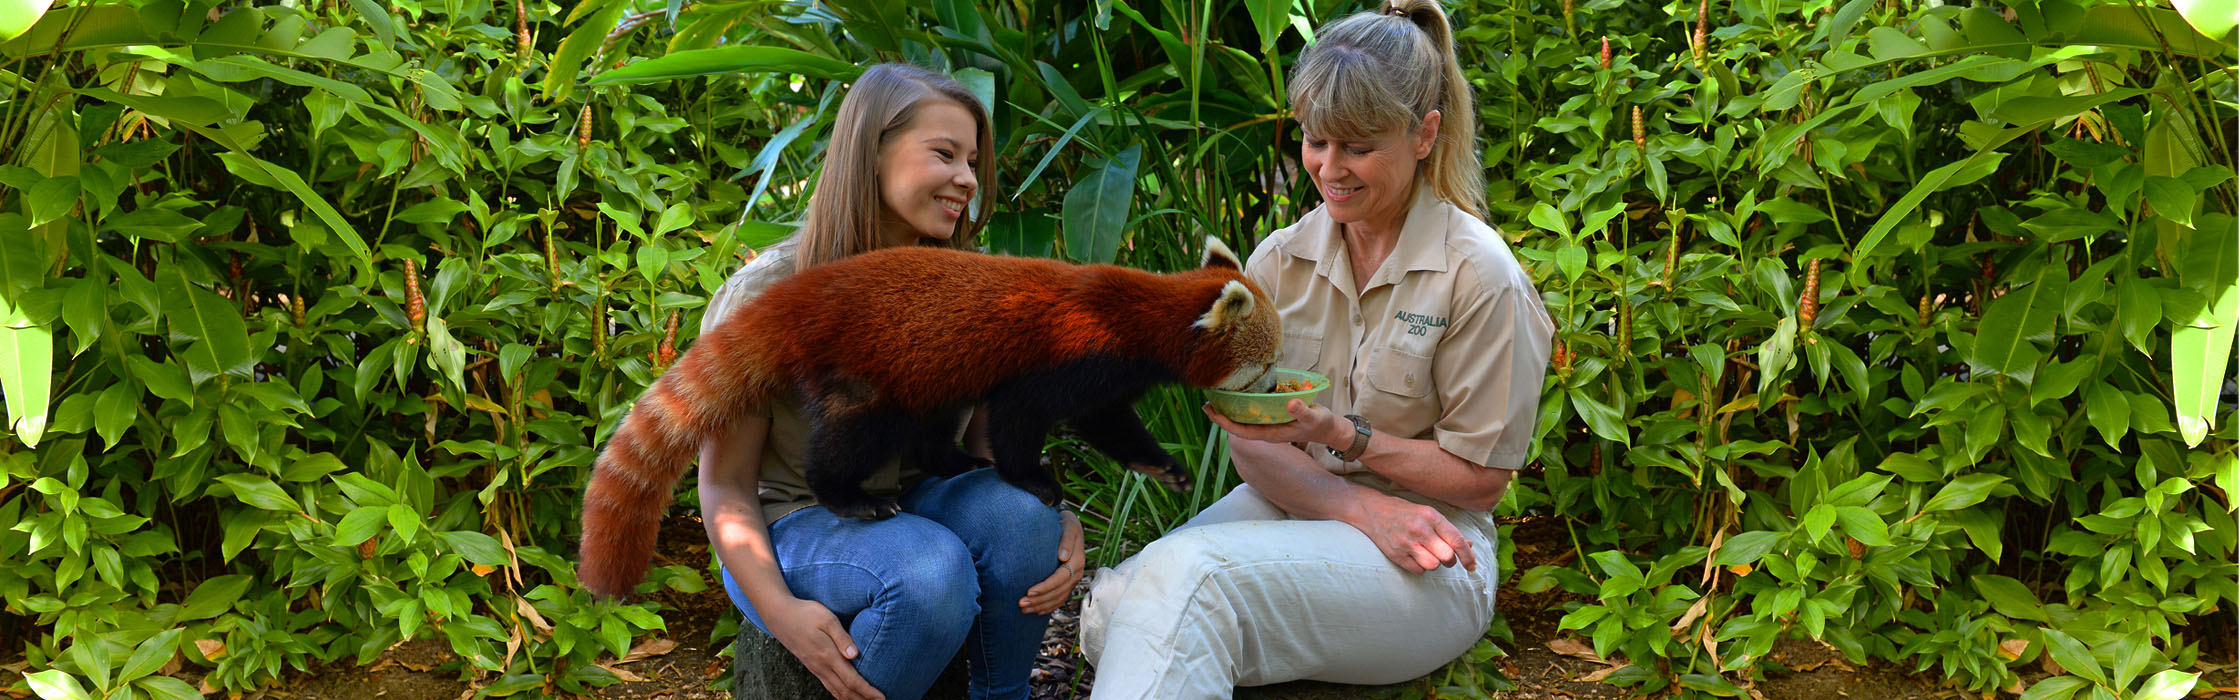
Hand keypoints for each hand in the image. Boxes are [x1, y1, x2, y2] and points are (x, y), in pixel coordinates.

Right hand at [763, 596, 883, 699]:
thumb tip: (855, 655)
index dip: (867, 691)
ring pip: (835, 691)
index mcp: (827, 655)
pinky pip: (828, 686)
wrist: (779, 614)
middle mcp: (821, 666)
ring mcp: (815, 668)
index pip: (851, 680)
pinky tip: (846, 695)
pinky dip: (839, 694)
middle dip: (863, 699)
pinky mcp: (811, 666)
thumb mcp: (827, 619)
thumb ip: (842, 637)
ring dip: (852, 699)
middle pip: (845, 691)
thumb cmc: (806, 613)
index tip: (881, 698)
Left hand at [1020, 510, 1084, 613]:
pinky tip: (1036, 611)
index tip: (1029, 591)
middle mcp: (1077, 573)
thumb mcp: (1068, 526)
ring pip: (1058, 598)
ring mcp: (1073, 580)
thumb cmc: (1065, 524)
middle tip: (1021, 604)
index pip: (1060, 579)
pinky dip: (1048, 607)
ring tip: (1024, 610)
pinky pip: (1060, 599)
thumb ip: (1066, 540)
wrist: (1070, 525)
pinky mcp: (1068, 583)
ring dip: (1041, 606)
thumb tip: (1062, 556)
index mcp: (1077, 561)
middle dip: (1039, 600)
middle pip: (1058, 592)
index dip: (1045, 587)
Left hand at [1202, 400, 1341, 446]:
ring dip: (1231, 408)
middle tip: (1206, 401)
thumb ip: (1302, 411)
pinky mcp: (1274, 415)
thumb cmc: (1321, 424)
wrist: (1329, 428)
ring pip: (1245, 418)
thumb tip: (1289, 403)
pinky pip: (1254, 411)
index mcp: (1271, 433)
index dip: (1225, 423)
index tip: (1212, 412)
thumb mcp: (1313, 417)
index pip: (1242, 431)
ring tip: (1217, 396)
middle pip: (1238, 424)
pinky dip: (1244, 403)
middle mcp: (1267, 429)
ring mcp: (1270, 423)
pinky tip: (1239, 392)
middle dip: (1222, 415)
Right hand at [1351, 494, 1475, 573]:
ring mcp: (1406, 543)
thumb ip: (1448, 530)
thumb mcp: (1428, 514)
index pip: (1456, 540)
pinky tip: (1415, 557)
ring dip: (1434, 564)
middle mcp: (1420, 529)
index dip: (1468, 556)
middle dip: (1450, 560)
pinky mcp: (1396, 554)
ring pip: (1433, 566)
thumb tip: (1470, 545)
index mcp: (1431, 516)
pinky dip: (1420, 568)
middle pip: (1447, 556)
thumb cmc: (1405, 513)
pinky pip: (1418, 571)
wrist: (1372, 511)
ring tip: (1427, 555)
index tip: (1472, 565)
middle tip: (1444, 556)